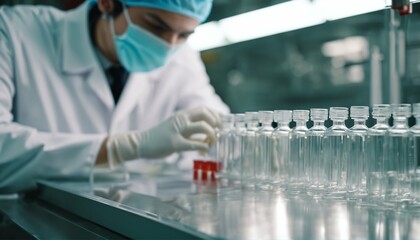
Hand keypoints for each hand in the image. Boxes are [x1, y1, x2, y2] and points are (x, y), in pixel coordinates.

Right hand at [107, 107, 221, 162]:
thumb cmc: (160, 137)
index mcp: (182, 115)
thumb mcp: (177, 128)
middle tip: (219, 132)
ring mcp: (177, 130)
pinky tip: (204, 150)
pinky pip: (192, 144)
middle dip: (216, 122)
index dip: (216, 115)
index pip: (204, 109)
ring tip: (212, 142)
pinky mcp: (173, 143)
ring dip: (211, 134)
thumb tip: (208, 135)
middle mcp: (180, 119)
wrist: (141, 143)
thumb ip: (190, 129)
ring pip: (202, 126)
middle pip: (205, 113)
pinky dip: (202, 147)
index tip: (222, 123)